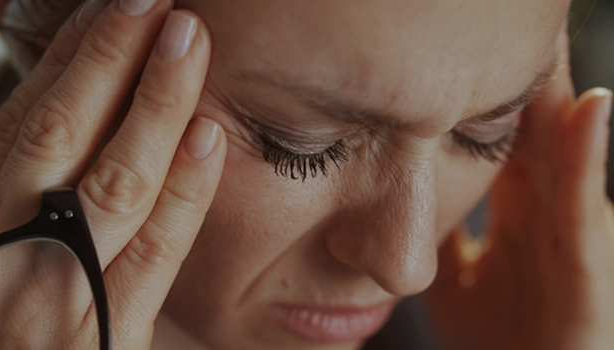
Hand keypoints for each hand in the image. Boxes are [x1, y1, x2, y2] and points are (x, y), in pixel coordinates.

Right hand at [0, 1, 224, 348]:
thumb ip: (17, 189)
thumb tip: (59, 106)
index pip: (26, 119)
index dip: (69, 57)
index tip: (107, 8)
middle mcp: (6, 247)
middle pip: (62, 132)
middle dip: (110, 57)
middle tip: (152, 0)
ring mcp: (58, 291)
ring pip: (114, 181)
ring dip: (155, 102)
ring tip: (187, 40)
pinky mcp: (108, 337)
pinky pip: (155, 253)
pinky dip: (184, 190)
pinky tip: (207, 135)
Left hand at [423, 30, 613, 349]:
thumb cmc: (500, 342)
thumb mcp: (462, 282)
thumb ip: (449, 237)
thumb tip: (402, 200)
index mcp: (522, 217)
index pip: (510, 142)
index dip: (493, 100)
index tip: (467, 56)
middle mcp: (551, 219)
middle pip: (541, 135)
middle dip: (530, 84)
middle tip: (520, 25)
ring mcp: (574, 243)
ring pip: (570, 158)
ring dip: (564, 99)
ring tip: (552, 42)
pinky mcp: (590, 277)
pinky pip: (585, 215)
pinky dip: (587, 162)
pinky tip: (589, 107)